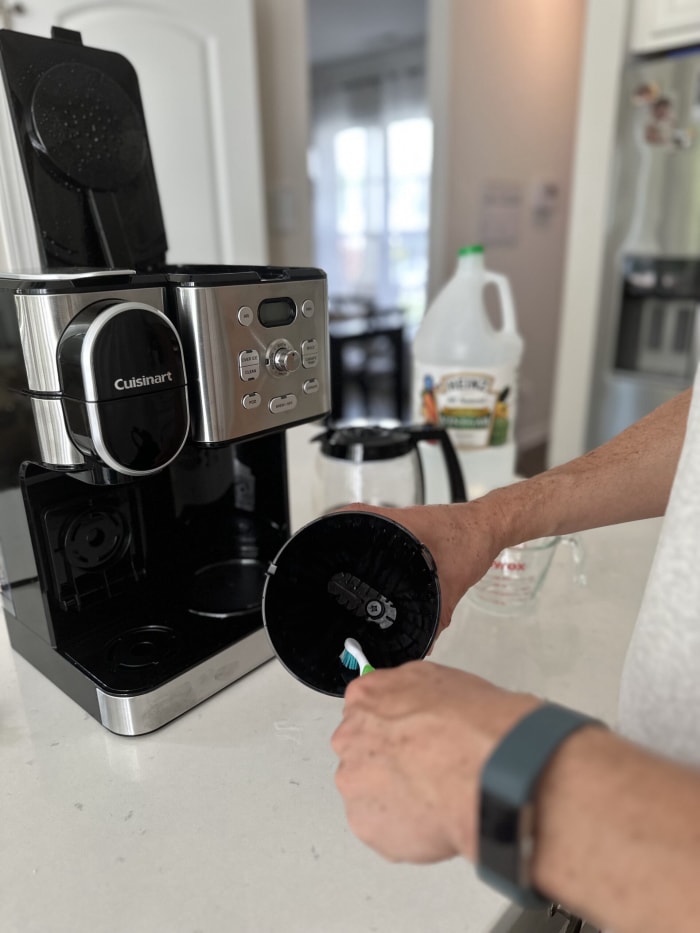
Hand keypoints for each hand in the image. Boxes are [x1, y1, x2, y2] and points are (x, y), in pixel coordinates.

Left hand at [331, 661, 539, 863]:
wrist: (484, 773)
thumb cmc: (471, 727)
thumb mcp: (439, 679)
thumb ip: (407, 692)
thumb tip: (409, 700)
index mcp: (366, 698)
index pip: (365, 711)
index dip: (394, 727)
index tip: (409, 738)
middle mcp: (350, 739)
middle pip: (362, 752)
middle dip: (390, 762)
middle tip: (426, 769)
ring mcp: (354, 783)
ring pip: (369, 792)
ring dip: (394, 796)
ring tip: (435, 795)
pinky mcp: (365, 824)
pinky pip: (382, 827)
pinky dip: (403, 828)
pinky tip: (432, 817)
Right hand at [340, 501, 503, 633]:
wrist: (492, 526)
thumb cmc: (473, 539)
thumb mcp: (453, 581)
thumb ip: (438, 615)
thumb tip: (423, 643)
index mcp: (398, 523)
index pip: (353, 516)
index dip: (332, 530)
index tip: (321, 548)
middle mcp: (396, 519)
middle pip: (356, 527)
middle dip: (343, 547)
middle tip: (332, 570)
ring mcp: (404, 523)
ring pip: (373, 533)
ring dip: (363, 549)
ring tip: (351, 573)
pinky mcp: (414, 529)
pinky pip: (390, 540)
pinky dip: (383, 553)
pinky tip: (384, 571)